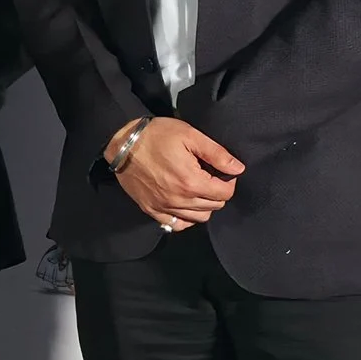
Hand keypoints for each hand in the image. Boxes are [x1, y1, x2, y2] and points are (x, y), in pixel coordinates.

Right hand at [110, 116, 242, 228]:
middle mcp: (180, 199)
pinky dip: (185, 218)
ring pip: (199, 218)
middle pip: (215, 206)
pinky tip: (184, 204)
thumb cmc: (156, 136)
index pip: (226, 193)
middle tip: (209, 176)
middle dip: (217, 192)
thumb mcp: (190, 135)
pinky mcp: (151, 209)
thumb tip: (238, 168)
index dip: (228, 180)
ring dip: (204, 205)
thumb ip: (217, 153)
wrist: (122, 143)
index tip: (221, 171)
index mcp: (192, 182)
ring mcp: (164, 207)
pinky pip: (176, 224)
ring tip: (197, 188)